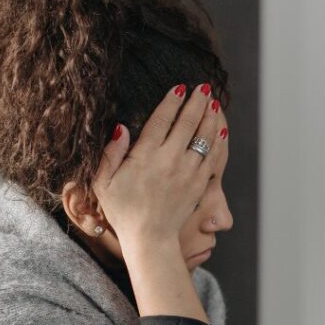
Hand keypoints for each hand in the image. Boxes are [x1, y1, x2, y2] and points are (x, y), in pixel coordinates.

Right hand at [93, 82, 227, 244]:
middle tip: (203, 86)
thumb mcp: (103, 183)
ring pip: (204, 137)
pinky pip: (214, 156)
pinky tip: (221, 128)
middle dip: (197, 102)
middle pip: (188, 123)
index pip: (161, 120)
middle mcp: (170, 160)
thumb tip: (122, 128)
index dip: (172, 102)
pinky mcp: (200, 184)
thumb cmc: (123, 211)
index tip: (179, 88)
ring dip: (210, 116)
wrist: (150, 238)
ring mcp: (188, 171)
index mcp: (145, 155)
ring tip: (214, 101)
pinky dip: (219, 140)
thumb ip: (109, 154)